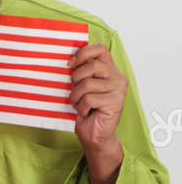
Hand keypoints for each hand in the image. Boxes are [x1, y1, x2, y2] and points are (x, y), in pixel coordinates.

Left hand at [69, 43, 125, 183]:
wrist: (93, 134)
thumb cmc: (85, 109)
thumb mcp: (80, 87)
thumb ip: (80, 72)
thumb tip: (65, 59)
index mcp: (109, 69)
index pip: (100, 49)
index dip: (83, 53)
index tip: (70, 64)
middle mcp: (118, 77)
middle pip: (92, 66)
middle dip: (76, 79)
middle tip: (73, 91)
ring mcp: (119, 89)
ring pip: (87, 84)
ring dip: (76, 96)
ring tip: (78, 104)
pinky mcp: (116, 102)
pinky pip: (89, 99)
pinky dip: (81, 108)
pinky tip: (86, 112)